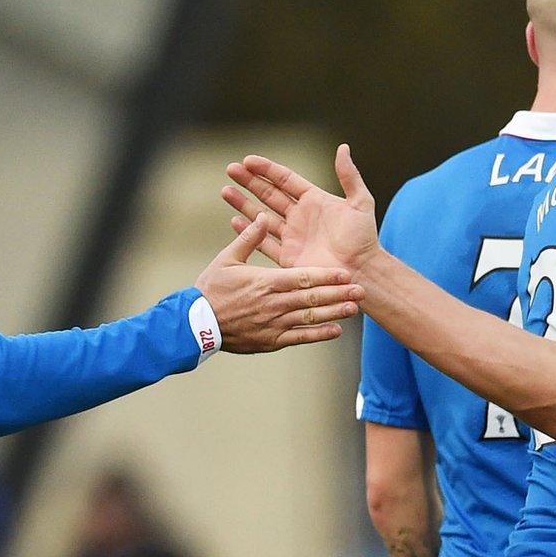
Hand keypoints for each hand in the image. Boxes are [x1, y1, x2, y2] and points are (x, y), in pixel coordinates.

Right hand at [194, 216, 363, 352]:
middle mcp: (274, 304)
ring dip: (334, 313)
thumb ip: (247, 239)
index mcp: (265, 282)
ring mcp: (273, 324)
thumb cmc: (210, 289)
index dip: (326, 276)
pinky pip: (299, 338)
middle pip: (312, 299)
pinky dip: (318, 335)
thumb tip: (262, 216)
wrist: (195, 325)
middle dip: (338, 294)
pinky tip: (335, 331)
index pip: (303, 278)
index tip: (344, 273)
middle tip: (360, 291)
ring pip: (310, 319)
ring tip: (353, 309)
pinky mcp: (270, 340)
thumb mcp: (226, 259)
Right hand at [220, 145, 381, 274]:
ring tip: (225, 191)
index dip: (267, 169)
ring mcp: (292, 236)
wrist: (361, 271)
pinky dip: (248, 232)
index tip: (248, 160)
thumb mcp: (361, 203)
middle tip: (231, 169)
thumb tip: (342, 147)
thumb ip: (350, 176)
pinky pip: (263, 242)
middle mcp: (300, 217)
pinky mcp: (288, 257)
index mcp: (314, 201)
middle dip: (249, 182)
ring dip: (243, 203)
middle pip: (269, 194)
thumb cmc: (364, 239)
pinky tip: (234, 221)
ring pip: (262, 215)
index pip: (285, 180)